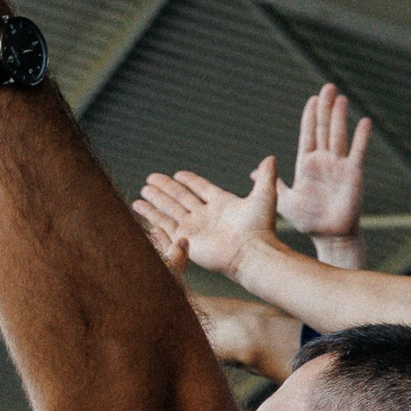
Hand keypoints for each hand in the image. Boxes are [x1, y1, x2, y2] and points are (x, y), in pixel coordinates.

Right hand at [134, 160, 280, 280]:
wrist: (251, 252)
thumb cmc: (260, 227)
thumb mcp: (265, 195)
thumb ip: (266, 176)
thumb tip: (271, 157)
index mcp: (222, 204)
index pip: (201, 189)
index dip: (190, 181)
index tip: (177, 174)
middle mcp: (206, 215)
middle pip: (181, 198)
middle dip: (166, 189)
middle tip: (150, 178)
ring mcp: (194, 227)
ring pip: (170, 210)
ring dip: (155, 200)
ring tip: (142, 190)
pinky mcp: (184, 239)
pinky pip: (164, 224)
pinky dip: (150, 215)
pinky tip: (139, 206)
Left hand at [281, 85, 369, 259]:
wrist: (329, 235)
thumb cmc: (307, 220)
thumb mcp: (283, 200)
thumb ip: (272, 183)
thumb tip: (250, 172)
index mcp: (308, 164)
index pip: (308, 134)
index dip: (310, 117)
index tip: (312, 99)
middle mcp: (324, 161)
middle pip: (324, 129)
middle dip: (325, 108)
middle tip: (327, 87)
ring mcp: (340, 166)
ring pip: (339, 135)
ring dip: (340, 117)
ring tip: (340, 98)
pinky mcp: (353, 174)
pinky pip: (358, 152)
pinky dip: (361, 137)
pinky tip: (364, 121)